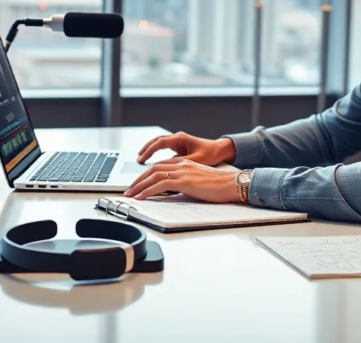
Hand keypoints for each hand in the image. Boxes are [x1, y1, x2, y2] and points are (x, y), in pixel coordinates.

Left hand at [124, 158, 240, 202]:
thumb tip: (172, 191)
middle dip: (139, 180)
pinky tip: (142, 197)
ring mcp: (182, 171)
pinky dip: (148, 191)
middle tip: (129, 190)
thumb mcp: (197, 181)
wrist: (231, 184)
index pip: (160, 166)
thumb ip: (184, 183)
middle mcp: (181, 164)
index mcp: (185, 163)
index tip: (139, 183)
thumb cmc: (219, 186)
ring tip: (131, 194)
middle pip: (153, 169)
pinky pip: (160, 185)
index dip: (147, 175)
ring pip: (154, 176)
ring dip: (139, 186)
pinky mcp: (183, 181)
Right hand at [137, 132, 235, 165]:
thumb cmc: (211, 154)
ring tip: (140, 161)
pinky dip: (157, 155)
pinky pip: (164, 150)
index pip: (159, 143)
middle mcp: (177, 138)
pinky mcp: (180, 148)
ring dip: (149, 151)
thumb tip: (166, 170)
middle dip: (145, 150)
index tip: (141, 160)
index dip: (149, 151)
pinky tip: (153, 164)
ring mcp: (178, 142)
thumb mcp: (196, 160)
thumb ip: (181, 164)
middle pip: (156, 142)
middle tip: (137, 160)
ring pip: (159, 145)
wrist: (221, 150)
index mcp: (180, 139)